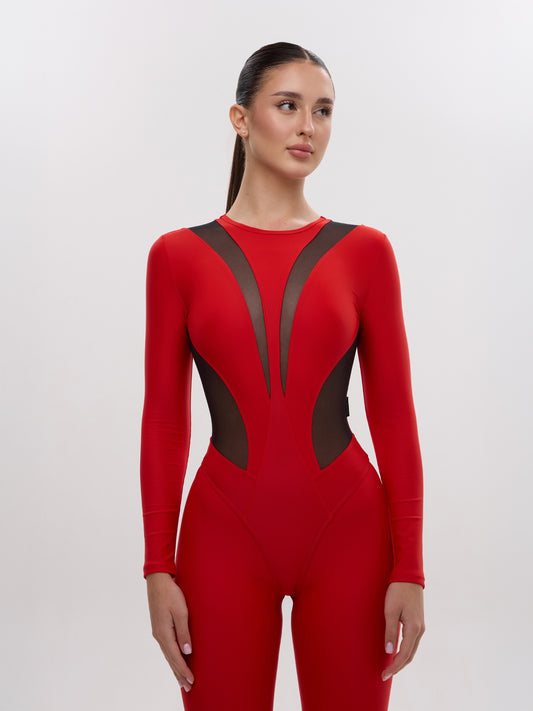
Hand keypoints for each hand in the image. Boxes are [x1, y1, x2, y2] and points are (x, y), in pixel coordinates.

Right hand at [146, 572, 194, 691]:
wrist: (158, 581)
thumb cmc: (171, 594)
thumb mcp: (181, 611)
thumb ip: (184, 632)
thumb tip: (187, 652)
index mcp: (164, 633)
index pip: (175, 657)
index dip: (184, 670)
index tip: (191, 681)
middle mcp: (159, 635)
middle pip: (170, 659)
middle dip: (179, 673)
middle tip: (188, 686)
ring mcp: (158, 632)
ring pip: (167, 654)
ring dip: (175, 667)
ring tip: (182, 679)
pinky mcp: (159, 627)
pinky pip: (166, 647)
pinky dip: (171, 657)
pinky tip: (174, 659)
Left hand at [382, 581, 424, 680]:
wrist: (409, 576)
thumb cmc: (398, 591)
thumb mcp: (390, 610)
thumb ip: (390, 631)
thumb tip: (389, 651)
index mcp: (414, 628)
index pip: (404, 655)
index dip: (394, 667)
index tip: (384, 675)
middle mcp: (420, 630)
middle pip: (410, 655)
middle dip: (398, 667)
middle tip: (384, 674)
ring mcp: (420, 626)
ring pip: (412, 650)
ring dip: (402, 660)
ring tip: (389, 666)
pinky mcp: (418, 622)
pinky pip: (412, 642)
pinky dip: (405, 651)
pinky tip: (396, 652)